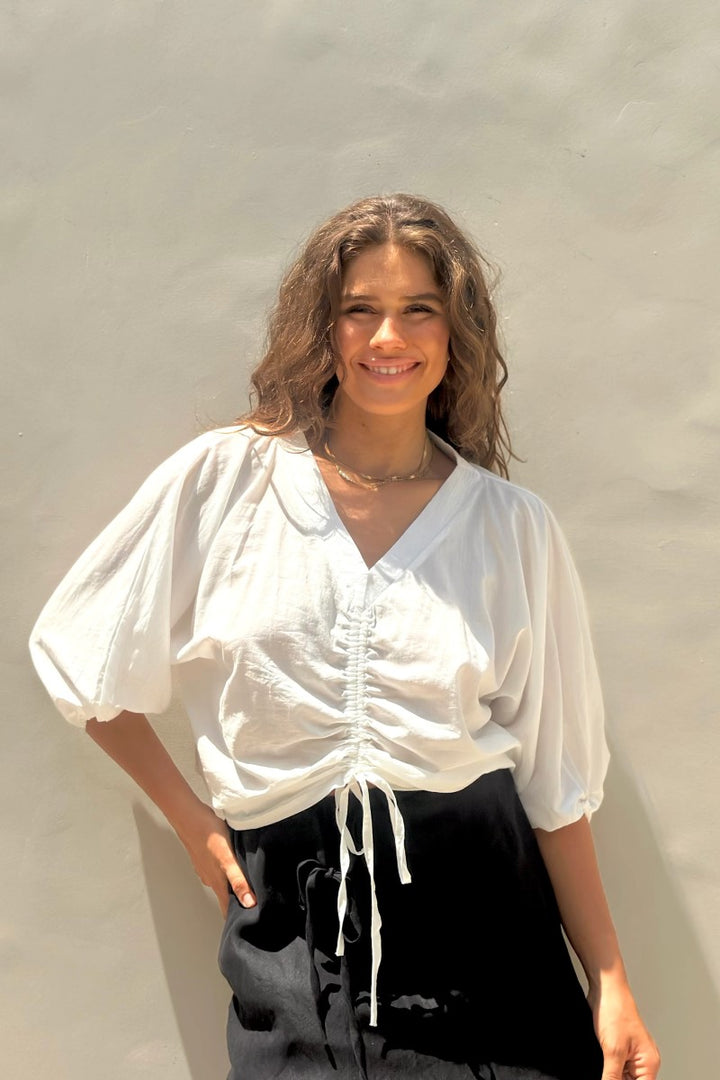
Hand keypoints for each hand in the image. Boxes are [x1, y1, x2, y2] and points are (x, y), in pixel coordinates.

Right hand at [173, 799, 255, 916]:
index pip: (227, 908)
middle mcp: (210, 878)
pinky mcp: (205, 857)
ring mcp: (206, 868)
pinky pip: (218, 869)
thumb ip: (238, 880)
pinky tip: (234, 863)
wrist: (190, 816)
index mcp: (217, 882)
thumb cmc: (210, 835)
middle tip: (254, 906)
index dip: (236, 918)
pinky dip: (227, 871)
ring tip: (249, 884)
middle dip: (238, 903)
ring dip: (233, 886)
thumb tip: (249, 903)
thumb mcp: (228, 858)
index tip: (247, 927)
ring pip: (222, 882)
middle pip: (225, 897)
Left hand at [588, 980, 660, 1079]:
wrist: (605, 988)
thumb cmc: (615, 1010)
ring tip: (604, 1061)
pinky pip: (616, 1067)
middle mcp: (643, 1060)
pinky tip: (601, 1064)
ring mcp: (631, 1054)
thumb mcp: (612, 1051)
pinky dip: (608, 1069)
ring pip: (623, 1076)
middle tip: (607, 1072)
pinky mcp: (619, 1048)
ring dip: (612, 1074)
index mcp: (649, 1062)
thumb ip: (612, 1076)